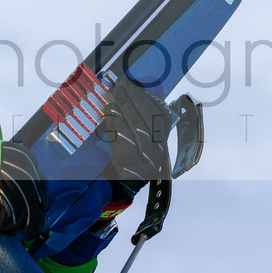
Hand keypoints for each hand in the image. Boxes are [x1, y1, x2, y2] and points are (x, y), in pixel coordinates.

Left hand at [101, 77, 171, 191]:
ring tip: (113, 92)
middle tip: (120, 83)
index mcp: (162, 145)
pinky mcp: (132, 167)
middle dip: (135, 98)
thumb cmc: (124, 161)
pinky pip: (125, 138)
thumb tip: (127, 94)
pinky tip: (109, 110)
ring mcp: (147, 162)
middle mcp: (159, 154)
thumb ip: (135, 124)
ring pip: (139, 127)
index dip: (149, 99)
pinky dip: (116, 121)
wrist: (116, 189)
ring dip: (125, 106)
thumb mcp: (135, 143)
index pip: (162, 118)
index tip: (135, 85)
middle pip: (150, 120)